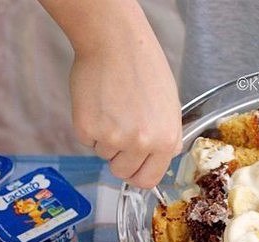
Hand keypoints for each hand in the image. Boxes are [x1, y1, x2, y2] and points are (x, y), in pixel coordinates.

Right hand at [39, 0, 181, 188]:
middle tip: (120, 135)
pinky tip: (100, 105)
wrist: (116, 45)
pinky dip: (90, 127)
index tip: (134, 168)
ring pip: (104, 155)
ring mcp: (113, 138)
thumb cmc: (146, 70)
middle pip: (123, 173)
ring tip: (113, 110)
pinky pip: (87, 141)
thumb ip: (167, 138)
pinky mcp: (87, 129)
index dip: (139, 175)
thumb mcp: (171, 108)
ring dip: (105, 139)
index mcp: (166, 141)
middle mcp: (141, 144)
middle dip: (120, 159)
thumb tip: (164, 157)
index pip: (148, 180)